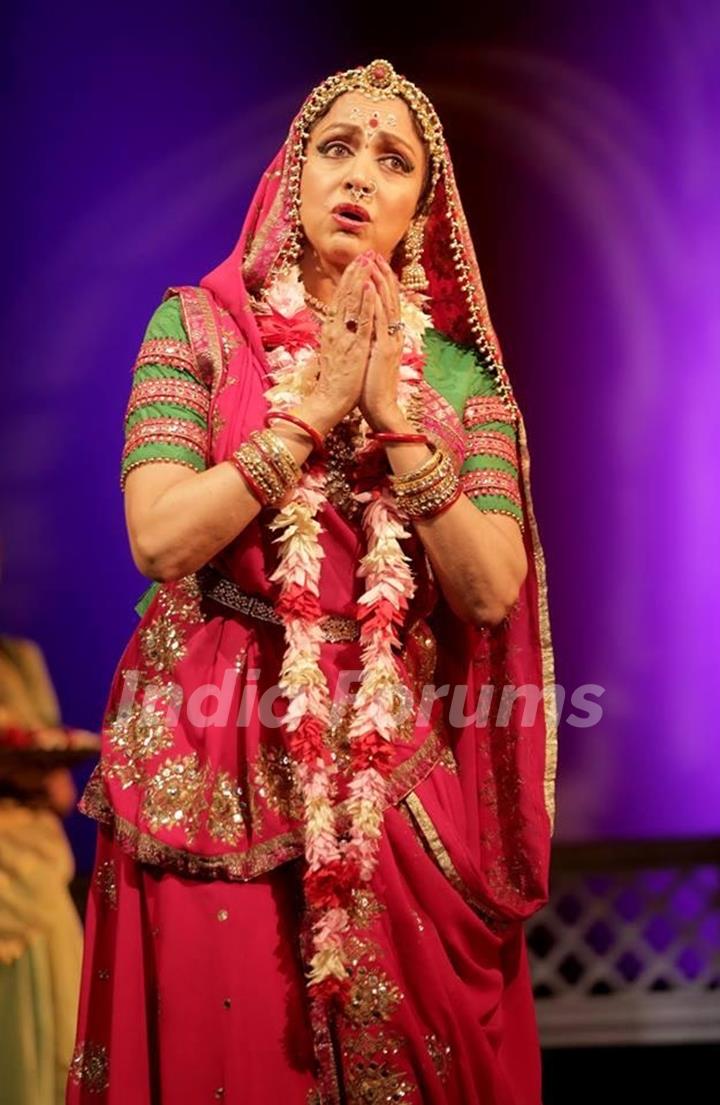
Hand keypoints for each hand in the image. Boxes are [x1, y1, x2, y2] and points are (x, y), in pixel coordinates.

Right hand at [308, 254, 375, 425]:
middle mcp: (335, 329)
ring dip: (361, 280)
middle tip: (365, 253)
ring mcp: (345, 337)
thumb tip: (339, 325)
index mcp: (331, 330)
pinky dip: (366, 304)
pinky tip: (370, 289)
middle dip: (355, 273)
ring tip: (368, 261)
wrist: (329, 402)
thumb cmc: (335, 381)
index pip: (340, 299)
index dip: (349, 279)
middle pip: (345, 295)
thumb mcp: (334, 352)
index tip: (358, 262)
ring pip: (353, 303)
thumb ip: (337, 336)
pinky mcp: (355, 348)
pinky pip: (361, 322)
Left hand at [358, 254, 404, 428]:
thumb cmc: (373, 387)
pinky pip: (380, 321)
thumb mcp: (372, 358)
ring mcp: (390, 341)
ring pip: (387, 305)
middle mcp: (394, 335)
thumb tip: (366, 328)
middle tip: (373, 253)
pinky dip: (376, 302)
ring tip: (373, 261)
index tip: (373, 264)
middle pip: (390, 298)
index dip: (382, 282)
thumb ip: (372, 341)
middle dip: (382, 274)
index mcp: (390, 336)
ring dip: (380, 281)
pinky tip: (371, 287)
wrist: (381, 409)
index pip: (388, 303)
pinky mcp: (383, 350)